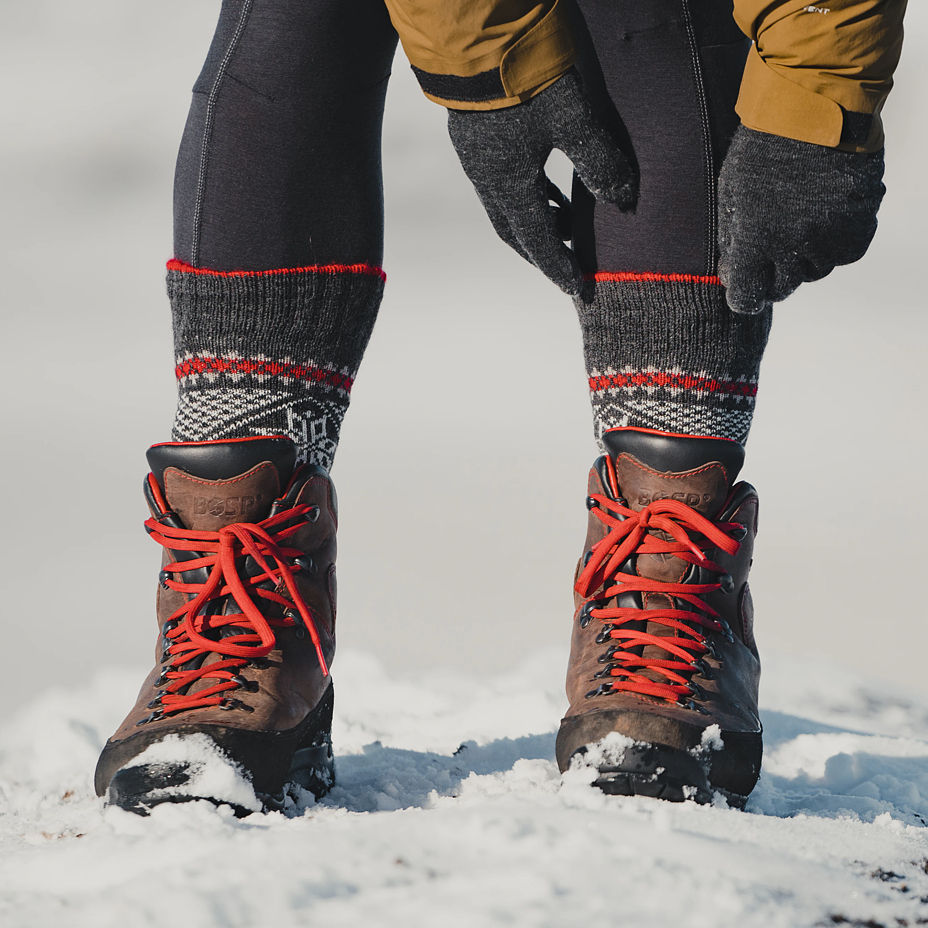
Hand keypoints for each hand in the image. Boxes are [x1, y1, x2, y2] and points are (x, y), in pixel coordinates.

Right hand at [448, 69, 636, 294]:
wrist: (476, 30)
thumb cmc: (525, 77)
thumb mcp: (572, 119)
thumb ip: (599, 161)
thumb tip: (623, 200)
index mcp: (508, 184)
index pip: (536, 241)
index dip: (558, 268)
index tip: (578, 290)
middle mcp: (488, 178)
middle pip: (515, 232)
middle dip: (543, 253)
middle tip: (569, 268)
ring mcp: (478, 157)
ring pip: (507, 207)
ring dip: (537, 222)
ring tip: (567, 229)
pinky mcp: (477, 135)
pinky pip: (503, 182)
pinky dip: (529, 195)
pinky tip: (548, 185)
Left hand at [718, 125, 884, 313]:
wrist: (815, 106)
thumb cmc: (762, 146)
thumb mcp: (731, 192)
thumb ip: (731, 237)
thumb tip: (731, 274)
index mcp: (756, 240)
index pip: (747, 297)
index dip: (743, 295)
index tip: (743, 284)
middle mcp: (794, 245)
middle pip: (783, 288)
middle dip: (771, 276)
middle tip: (768, 253)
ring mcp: (830, 234)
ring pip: (815, 271)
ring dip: (803, 258)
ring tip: (796, 226)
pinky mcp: (860, 221)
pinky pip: (845, 252)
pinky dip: (834, 244)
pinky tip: (823, 222)